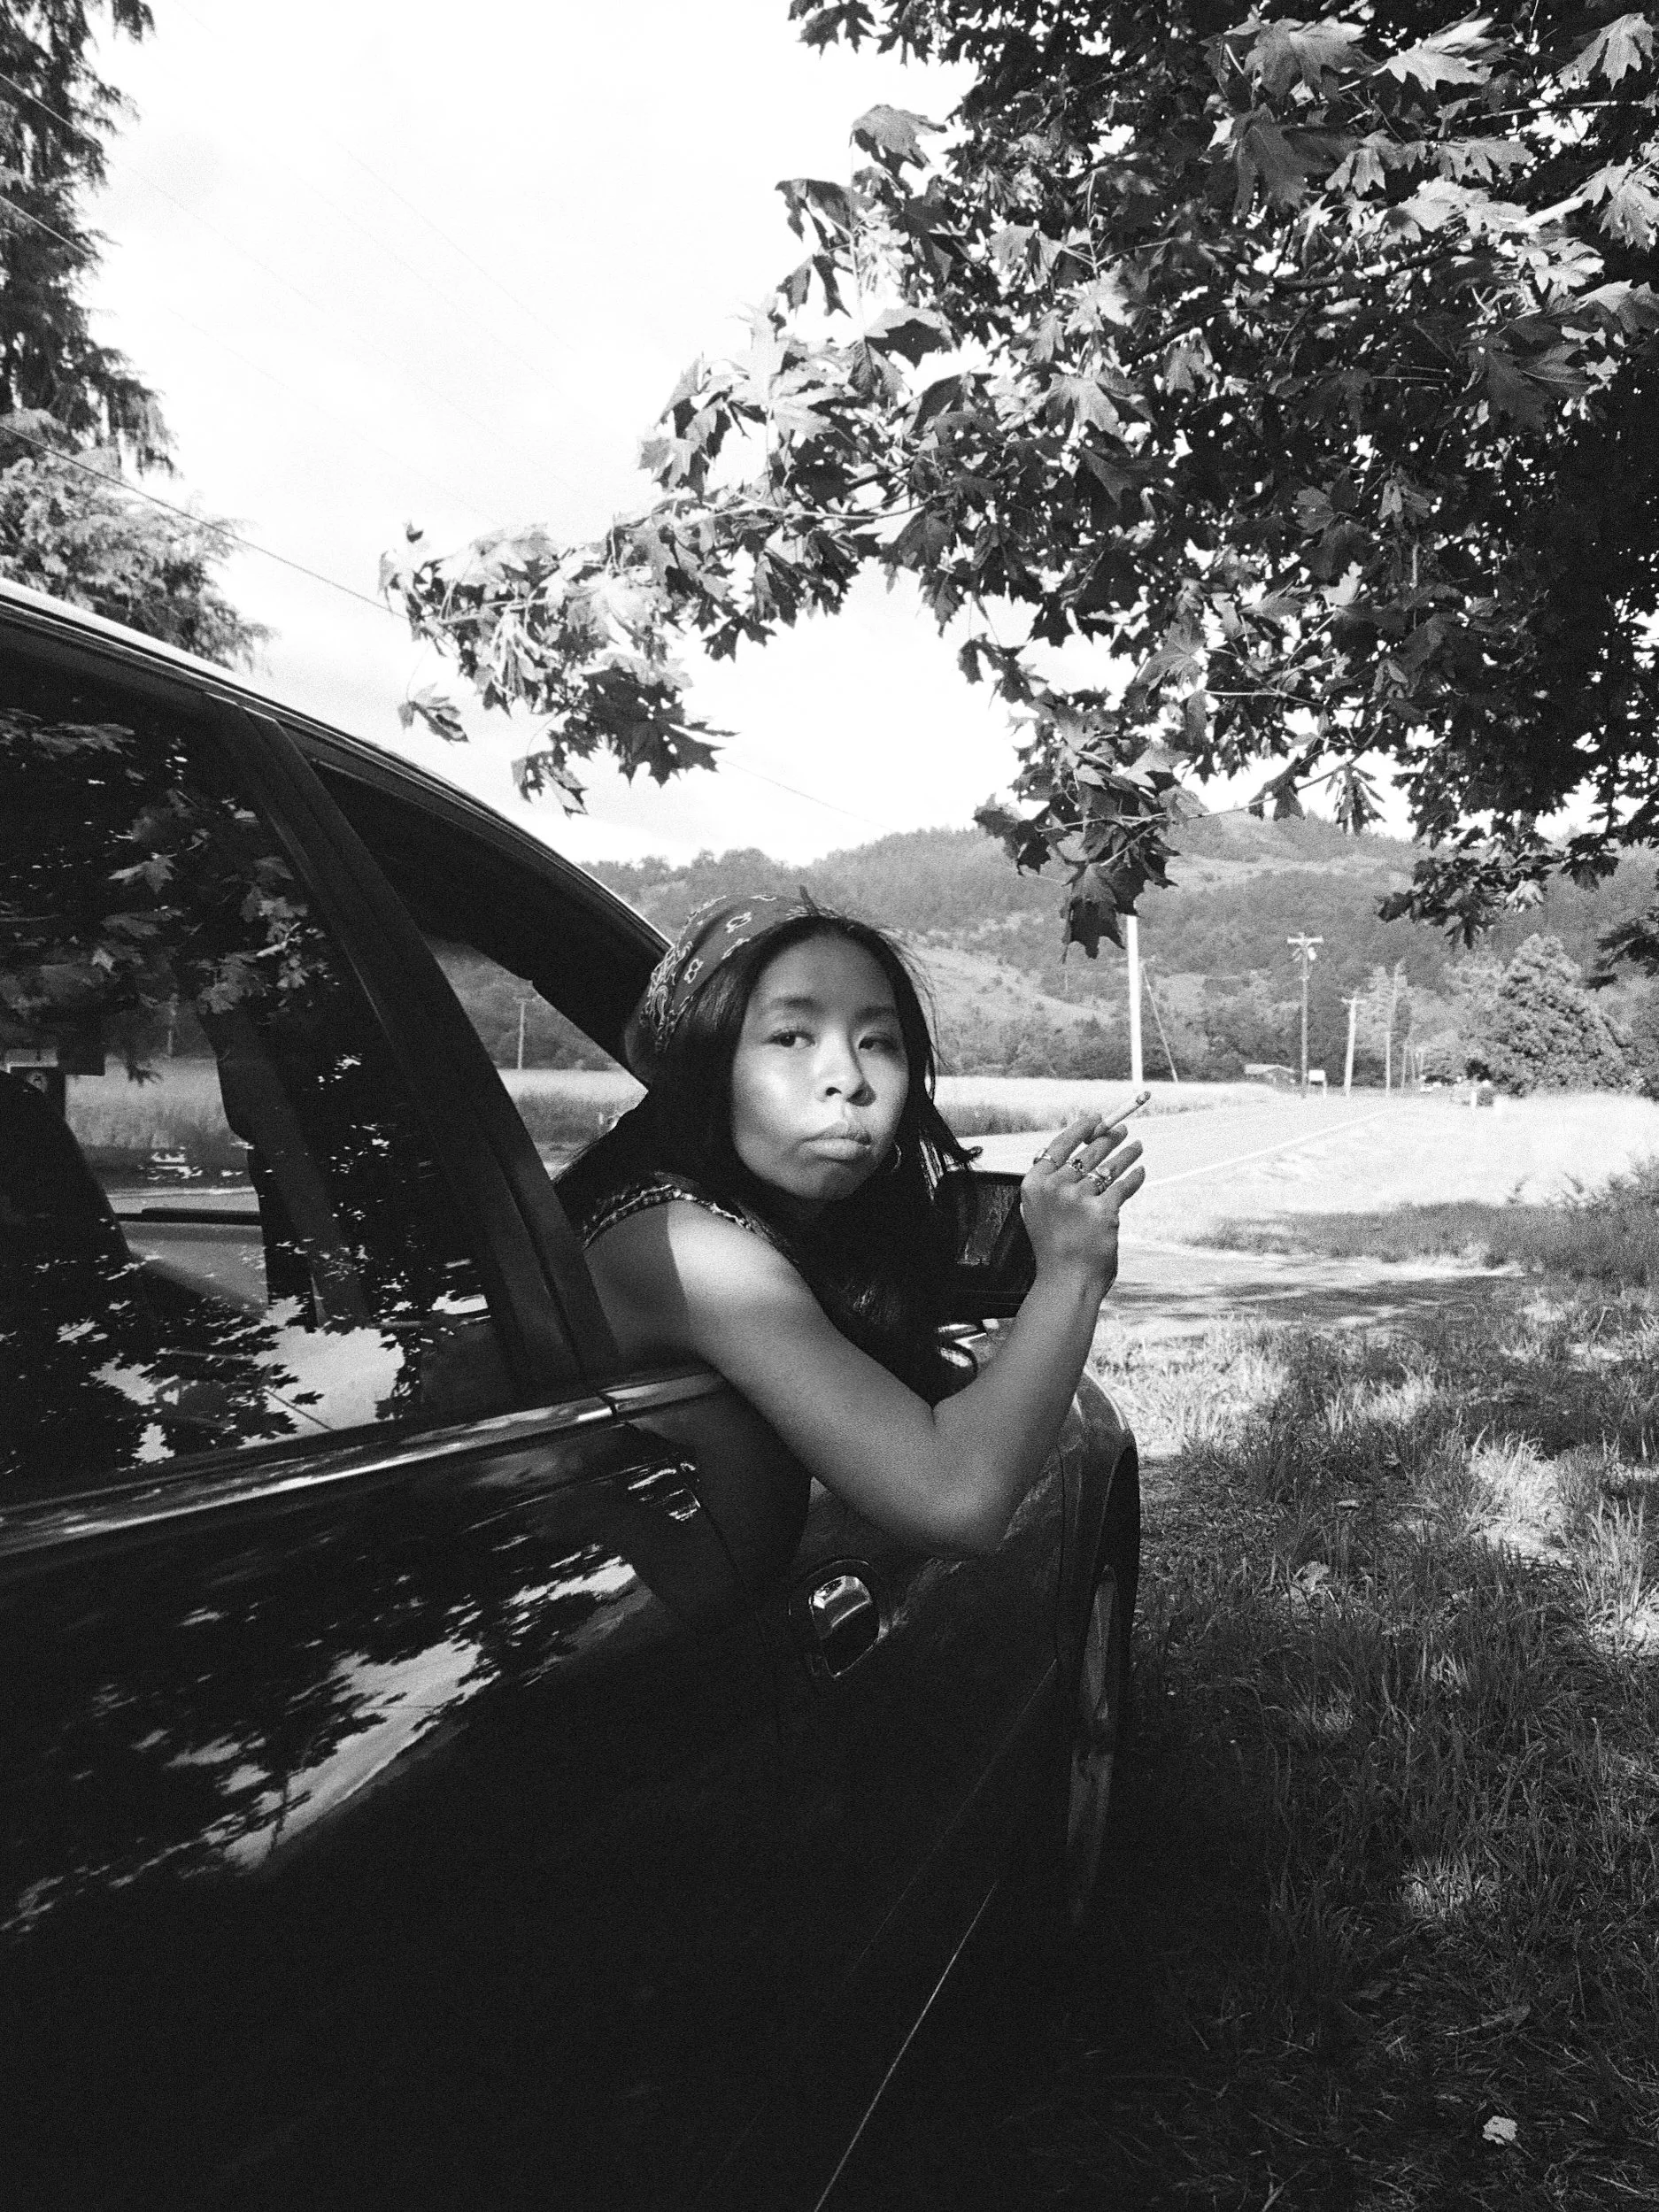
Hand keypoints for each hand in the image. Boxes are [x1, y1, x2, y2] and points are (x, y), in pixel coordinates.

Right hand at [1020, 1112, 1145, 1293]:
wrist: (1066, 1280)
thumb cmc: (1055, 1247)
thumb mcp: (1041, 1212)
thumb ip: (1052, 1185)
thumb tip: (1077, 1154)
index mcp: (1034, 1184)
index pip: (1059, 1146)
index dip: (1080, 1130)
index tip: (1095, 1120)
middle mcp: (1054, 1187)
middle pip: (1087, 1153)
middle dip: (1108, 1138)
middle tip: (1122, 1130)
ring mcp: (1078, 1198)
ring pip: (1108, 1167)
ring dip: (1126, 1153)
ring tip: (1136, 1146)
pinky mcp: (1103, 1210)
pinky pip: (1122, 1187)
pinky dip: (1134, 1177)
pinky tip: (1140, 1172)